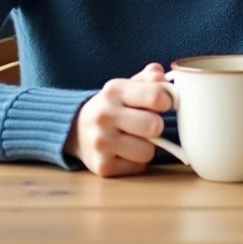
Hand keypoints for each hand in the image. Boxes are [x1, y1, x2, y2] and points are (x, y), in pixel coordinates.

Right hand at [64, 63, 170, 177]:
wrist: (76, 129)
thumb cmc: (113, 105)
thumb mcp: (127, 86)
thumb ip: (148, 77)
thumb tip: (161, 76)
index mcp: (114, 90)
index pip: (155, 96)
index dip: (167, 101)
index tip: (163, 104)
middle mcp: (104, 115)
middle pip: (155, 126)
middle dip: (156, 126)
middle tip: (147, 123)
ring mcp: (101, 142)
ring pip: (148, 151)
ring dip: (147, 147)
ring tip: (135, 139)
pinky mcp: (101, 166)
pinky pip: (138, 167)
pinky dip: (136, 162)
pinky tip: (124, 152)